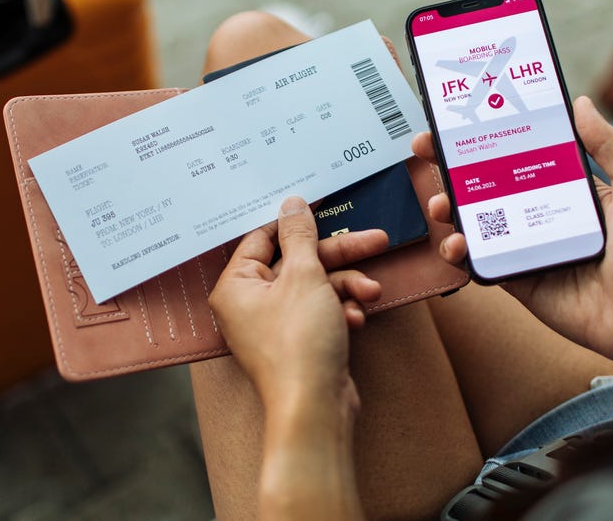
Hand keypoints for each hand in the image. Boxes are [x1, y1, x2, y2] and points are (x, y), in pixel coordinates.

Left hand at [209, 197, 386, 412]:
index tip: (321, 206)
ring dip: (347, 287)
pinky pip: (322, 313)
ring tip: (370, 292)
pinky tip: (355, 321)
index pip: (263, 238)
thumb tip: (291, 205)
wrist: (315, 407)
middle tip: (375, 240)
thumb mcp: (304, 276)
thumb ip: (300, 237)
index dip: (295, 223)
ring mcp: (276, 325)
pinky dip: (342, 312)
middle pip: (297, 262)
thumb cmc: (298, 343)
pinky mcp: (300, 342)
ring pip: (316, 288)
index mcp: (236, 286)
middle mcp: (250, 304)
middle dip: (340, 256)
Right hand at [411, 96, 612, 377]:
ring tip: (441, 205)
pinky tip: (456, 245)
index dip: (487, 135)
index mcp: (566, 185)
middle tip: (426, 149)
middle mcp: (540, 212)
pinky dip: (461, 252)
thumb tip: (580, 103)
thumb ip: (610, 146)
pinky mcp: (518, 279)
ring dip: (448, 208)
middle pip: (485, 182)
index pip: (518, 151)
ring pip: (475, 220)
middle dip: (450, 165)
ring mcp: (526, 245)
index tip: (458, 118)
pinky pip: (480, 262)